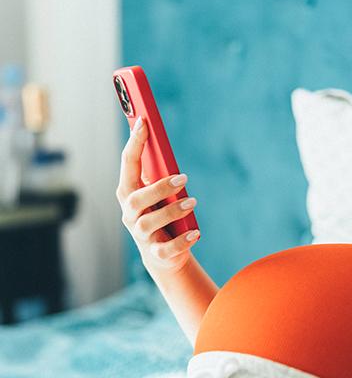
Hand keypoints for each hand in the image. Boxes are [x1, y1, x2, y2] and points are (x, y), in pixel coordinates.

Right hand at [116, 118, 199, 274]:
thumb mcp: (160, 193)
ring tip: (192, 203)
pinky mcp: (156, 253)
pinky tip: (196, 233)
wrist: (164, 255)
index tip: (143, 122)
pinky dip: (182, 241)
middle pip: (134, 199)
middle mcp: (130, 213)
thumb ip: (160, 173)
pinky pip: (166, 249)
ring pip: (148, 223)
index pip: (127, 164)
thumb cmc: (161, 214)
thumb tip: (164, 147)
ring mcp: (141, 235)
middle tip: (183, 178)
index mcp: (129, 192)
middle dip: (158, 187)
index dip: (134, 143)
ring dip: (171, 212)